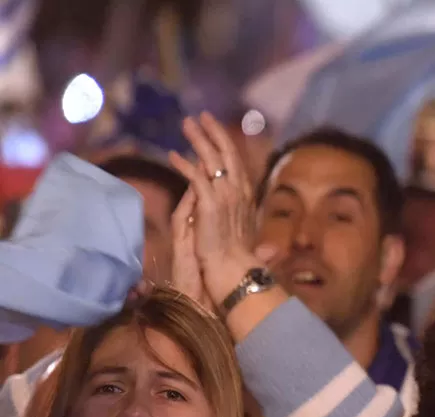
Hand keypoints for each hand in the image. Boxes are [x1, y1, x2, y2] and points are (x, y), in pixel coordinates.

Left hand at [167, 113, 262, 306]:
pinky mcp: (210, 204)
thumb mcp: (239, 226)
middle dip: (214, 132)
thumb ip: (235, 209)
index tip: (214, 130)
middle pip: (227, 152)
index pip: (236, 162)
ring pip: (212, 159)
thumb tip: (235, 203)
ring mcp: (226, 196)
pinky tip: (172, 155)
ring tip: (186, 124)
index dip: (225, 144)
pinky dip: (184, 165)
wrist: (233, 267)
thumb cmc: (236, 253)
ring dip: (198, 139)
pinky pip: (196, 177)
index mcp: (246, 194)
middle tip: (201, 116)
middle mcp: (239, 191)